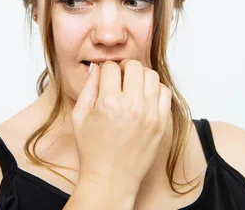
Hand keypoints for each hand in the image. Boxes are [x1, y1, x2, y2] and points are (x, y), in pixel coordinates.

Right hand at [71, 60, 172, 195]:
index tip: (105, 77)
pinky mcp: (161, 123)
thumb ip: (88, 88)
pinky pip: (165, 92)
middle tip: (119, 78)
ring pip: (152, 75)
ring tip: (132, 87)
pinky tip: (144, 97)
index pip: (111, 67)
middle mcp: (131, 106)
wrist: (111, 179)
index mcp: (108, 102)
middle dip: (124, 68)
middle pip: (134, 66)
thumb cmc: (92, 150)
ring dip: (141, 77)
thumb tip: (96, 68)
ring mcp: (150, 114)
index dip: (105, 69)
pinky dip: (155, 90)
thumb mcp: (79, 117)